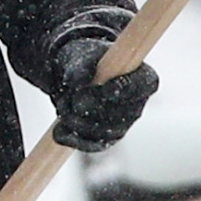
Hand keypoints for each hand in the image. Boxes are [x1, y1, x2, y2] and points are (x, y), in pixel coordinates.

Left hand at [48, 35, 157, 153]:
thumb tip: (79, 82)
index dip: (124, 89)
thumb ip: (81, 67)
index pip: (140, 87)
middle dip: (90, 106)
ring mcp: (123, 124)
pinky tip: (58, 133)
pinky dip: (74, 140)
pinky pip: (93, 145)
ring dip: (78, 121)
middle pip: (120, 114)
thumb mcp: (81, 56)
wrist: (73, 75)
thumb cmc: (85, 60)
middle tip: (71, 97)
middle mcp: (137, 104)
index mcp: (142, 78)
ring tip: (62, 104)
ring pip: (104, 132)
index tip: (106, 89)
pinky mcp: (106, 138)